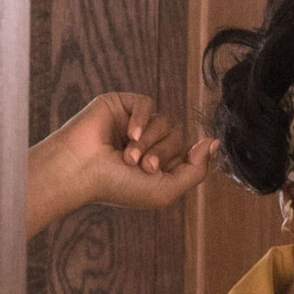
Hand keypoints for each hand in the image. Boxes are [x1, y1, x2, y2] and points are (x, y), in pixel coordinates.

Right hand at [28, 92, 215, 235]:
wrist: (79, 171)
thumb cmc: (117, 185)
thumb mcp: (166, 189)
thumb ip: (196, 170)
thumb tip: (214, 142)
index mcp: (160, 163)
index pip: (190, 154)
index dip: (183, 161)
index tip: (162, 169)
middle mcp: (149, 143)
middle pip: (179, 137)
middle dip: (163, 153)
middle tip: (142, 166)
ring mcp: (135, 124)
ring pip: (165, 122)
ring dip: (149, 141)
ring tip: (128, 157)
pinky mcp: (121, 105)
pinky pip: (148, 104)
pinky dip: (142, 120)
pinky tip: (129, 135)